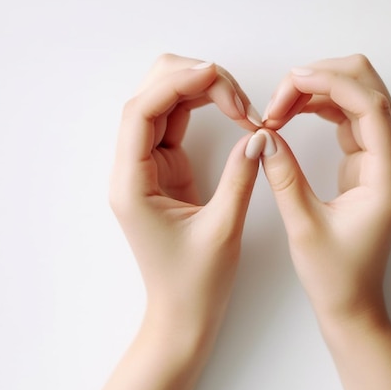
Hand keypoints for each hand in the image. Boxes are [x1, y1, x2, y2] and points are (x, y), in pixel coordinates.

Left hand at [109, 53, 262, 352]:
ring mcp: (147, 166)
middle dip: (192, 81)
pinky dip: (204, 108)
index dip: (177, 83)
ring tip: (241, 105)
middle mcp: (132, 168)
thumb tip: (258, 135)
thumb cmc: (196, 284)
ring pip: (164, 103)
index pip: (142, 112)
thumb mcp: (224, 230)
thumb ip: (240, 177)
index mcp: (132, 184)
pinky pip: (178, 122)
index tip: (217, 75)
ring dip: (200, 91)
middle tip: (239, 98)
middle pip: (150, 96)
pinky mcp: (165, 168)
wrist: (182, 315)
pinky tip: (232, 112)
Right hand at [261, 54, 390, 328]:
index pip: (370, 107)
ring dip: (320, 91)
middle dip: (326, 79)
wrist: (352, 303)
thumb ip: (284, 176)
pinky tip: (293, 114)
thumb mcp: (303, 226)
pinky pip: (347, 118)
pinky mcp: (365, 165)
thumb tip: (263, 137)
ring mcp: (379, 162)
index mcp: (385, 178)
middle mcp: (390, 163)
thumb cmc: (335, 276)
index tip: (291, 79)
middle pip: (371, 90)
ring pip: (358, 99)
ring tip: (279, 106)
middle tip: (281, 95)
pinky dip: (320, 108)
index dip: (332, 82)